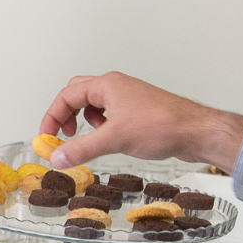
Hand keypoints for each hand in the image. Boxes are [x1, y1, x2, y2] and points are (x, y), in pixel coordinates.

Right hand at [40, 72, 242, 171]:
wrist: (196, 132)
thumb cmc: (163, 126)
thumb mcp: (114, 139)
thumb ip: (82, 149)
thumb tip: (57, 157)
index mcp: (107, 85)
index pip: (67, 95)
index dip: (52, 117)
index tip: (46, 137)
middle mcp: (116, 87)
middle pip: (77, 94)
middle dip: (65, 115)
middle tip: (62, 136)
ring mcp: (128, 98)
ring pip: (94, 104)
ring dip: (84, 121)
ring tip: (88, 138)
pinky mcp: (138, 111)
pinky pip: (110, 114)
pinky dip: (102, 126)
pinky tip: (110, 140)